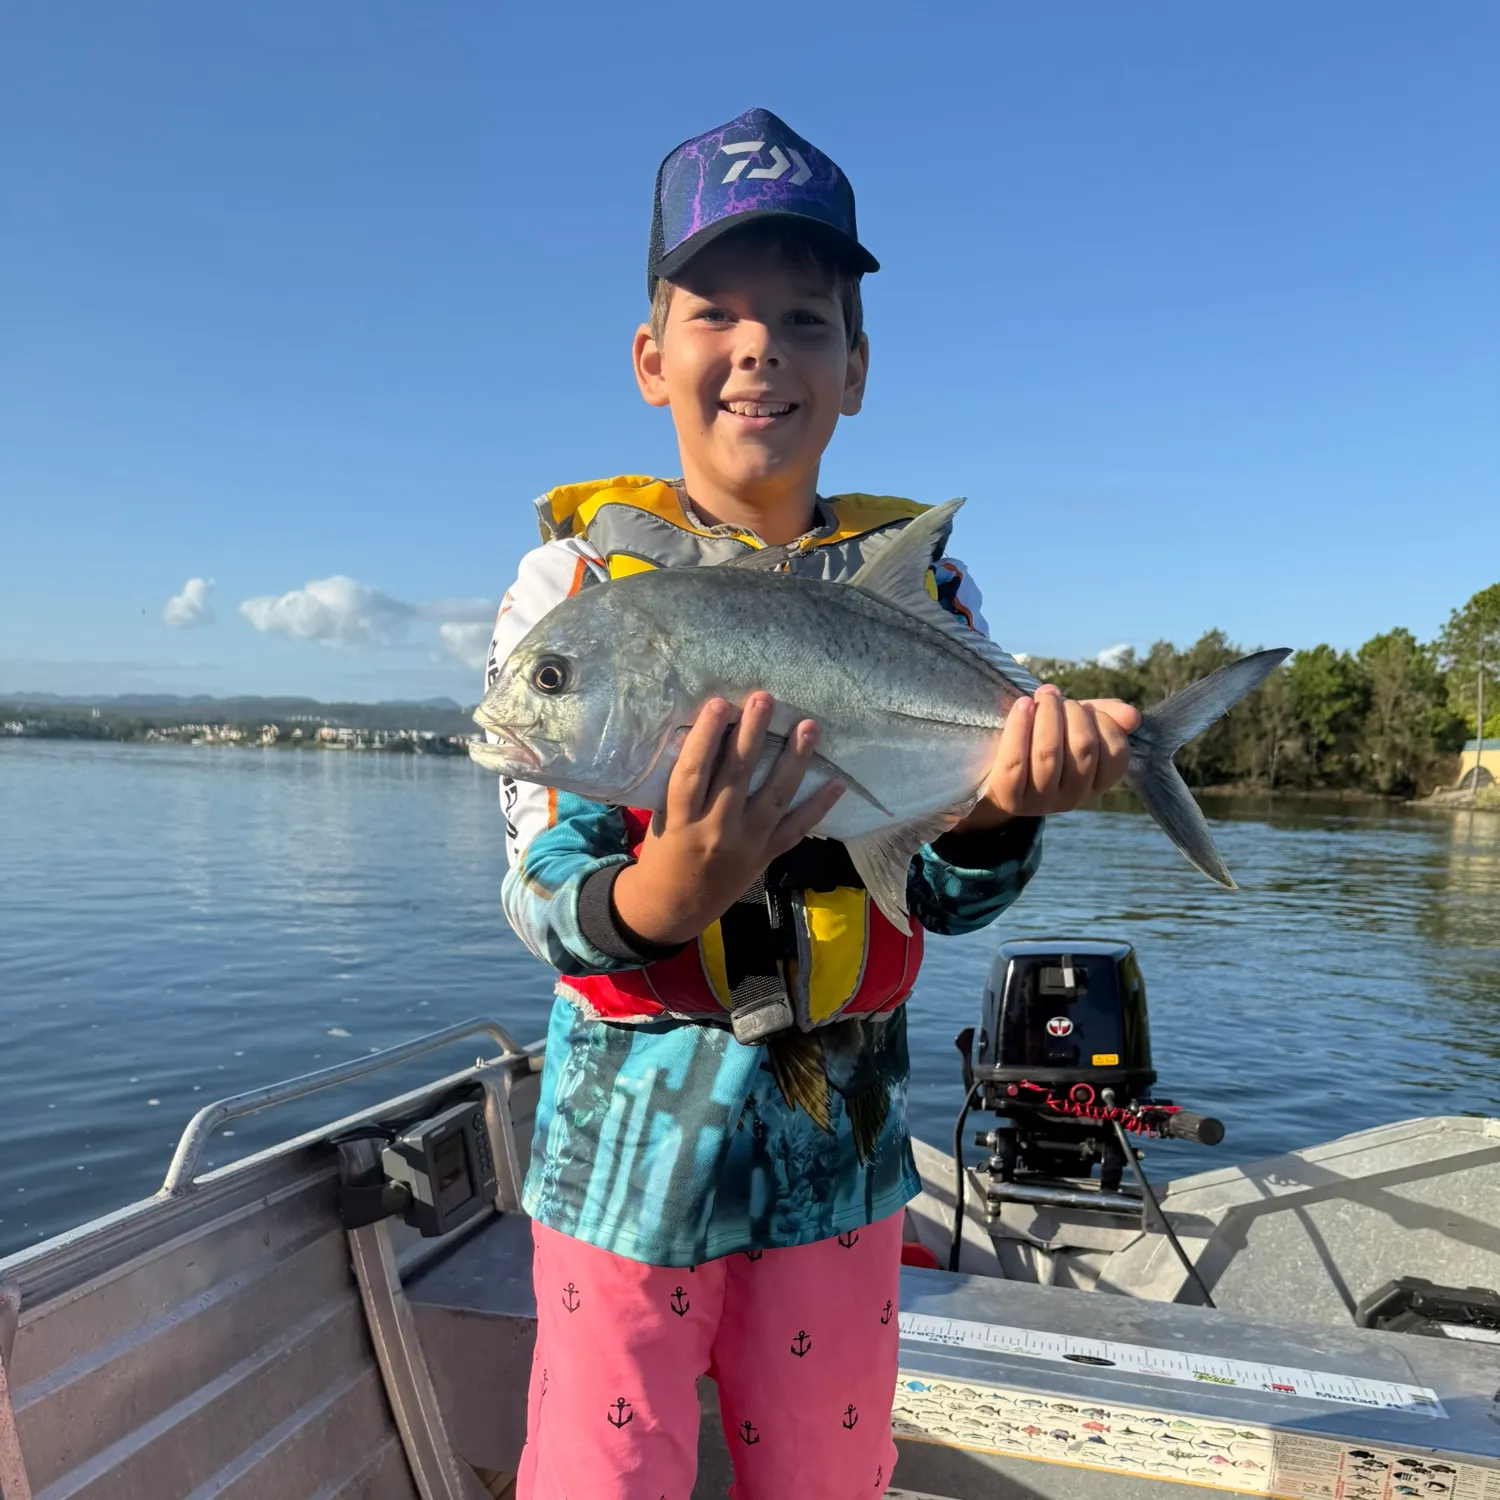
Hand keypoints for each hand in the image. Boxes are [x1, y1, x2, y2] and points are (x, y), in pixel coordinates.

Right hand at [611, 693, 845, 946]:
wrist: (674, 906)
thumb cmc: (664, 852)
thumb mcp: (664, 817)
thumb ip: (686, 785)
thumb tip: (713, 736)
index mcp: (682, 818)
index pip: (693, 771)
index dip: (706, 736)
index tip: (719, 704)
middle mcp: (715, 830)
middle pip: (736, 775)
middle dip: (752, 734)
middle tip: (764, 699)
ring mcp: (746, 844)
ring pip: (774, 797)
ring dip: (794, 759)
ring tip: (808, 727)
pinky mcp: (765, 856)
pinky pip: (796, 829)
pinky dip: (818, 806)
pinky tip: (837, 783)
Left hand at [954, 685, 1141, 830]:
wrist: (994, 775)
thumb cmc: (1041, 744)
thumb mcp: (1074, 729)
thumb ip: (1105, 719)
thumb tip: (1133, 716)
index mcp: (1095, 784)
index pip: (1116, 754)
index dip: (1103, 722)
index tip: (1085, 707)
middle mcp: (1072, 798)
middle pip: (1083, 748)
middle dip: (1072, 713)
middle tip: (1054, 696)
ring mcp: (1040, 801)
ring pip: (1049, 752)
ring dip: (1047, 715)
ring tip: (1040, 696)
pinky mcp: (1008, 796)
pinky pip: (1015, 760)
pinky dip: (1020, 727)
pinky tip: (1023, 705)